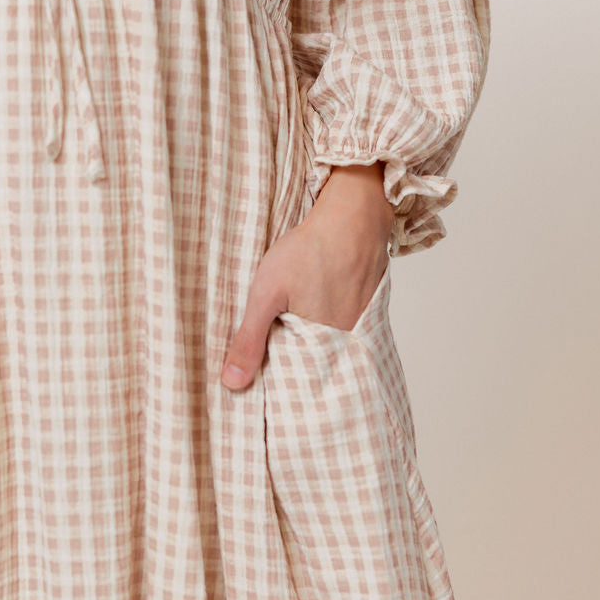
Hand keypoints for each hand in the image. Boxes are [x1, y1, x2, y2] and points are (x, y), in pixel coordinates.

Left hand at [220, 163, 395, 390]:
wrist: (353, 216)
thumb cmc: (310, 250)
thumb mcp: (267, 293)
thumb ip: (249, 338)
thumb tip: (232, 383)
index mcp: (322, 348)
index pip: (298, 382)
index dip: (279, 380)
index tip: (263, 378)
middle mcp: (347, 344)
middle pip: (315, 366)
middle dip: (294, 362)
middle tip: (277, 345)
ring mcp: (361, 326)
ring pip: (329, 347)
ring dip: (312, 343)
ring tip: (294, 325)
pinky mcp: (367, 308)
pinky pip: (344, 329)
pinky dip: (328, 325)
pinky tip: (317, 305)